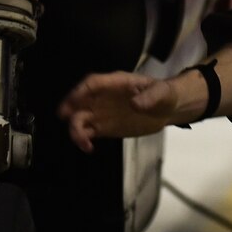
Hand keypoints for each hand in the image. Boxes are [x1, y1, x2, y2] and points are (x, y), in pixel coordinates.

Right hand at [57, 71, 186, 153]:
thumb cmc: (164, 95)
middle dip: (70, 108)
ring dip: (76, 129)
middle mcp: (103, 97)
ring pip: (81, 118)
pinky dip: (84, 140)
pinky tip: (89, 148)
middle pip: (80, 100)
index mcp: (115, 83)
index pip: (92, 83)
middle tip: (64, 118)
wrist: (168, 109)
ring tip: (83, 142)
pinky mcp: (104, 127)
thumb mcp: (163, 93)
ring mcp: (102, 113)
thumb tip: (135, 104)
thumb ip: (151, 97)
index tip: (73, 101)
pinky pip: (88, 132)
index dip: (80, 91)